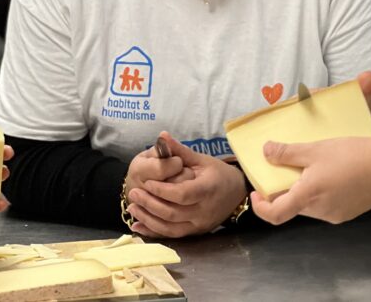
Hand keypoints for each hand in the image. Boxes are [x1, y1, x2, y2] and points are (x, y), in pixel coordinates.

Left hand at [127, 132, 246, 237]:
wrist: (238, 193)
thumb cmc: (219, 174)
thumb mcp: (202, 160)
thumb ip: (180, 152)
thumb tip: (162, 136)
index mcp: (207, 189)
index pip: (181, 194)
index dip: (161, 190)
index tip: (146, 182)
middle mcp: (204, 210)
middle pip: (172, 212)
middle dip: (149, 204)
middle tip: (133, 193)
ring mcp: (200, 224)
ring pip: (169, 227)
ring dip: (148, 219)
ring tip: (132, 207)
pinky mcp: (196, 232)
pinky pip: (172, 235)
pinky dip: (153, 232)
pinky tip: (138, 225)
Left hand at [251, 137, 370, 224]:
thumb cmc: (354, 155)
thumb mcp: (317, 148)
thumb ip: (288, 152)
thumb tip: (265, 151)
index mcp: (308, 196)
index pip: (274, 214)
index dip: (260, 206)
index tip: (257, 192)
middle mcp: (319, 211)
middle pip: (293, 205)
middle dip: (286, 188)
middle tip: (291, 165)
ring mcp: (335, 215)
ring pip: (310, 204)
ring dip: (306, 188)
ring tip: (317, 165)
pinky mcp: (348, 213)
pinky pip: (326, 204)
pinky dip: (322, 191)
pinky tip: (336, 173)